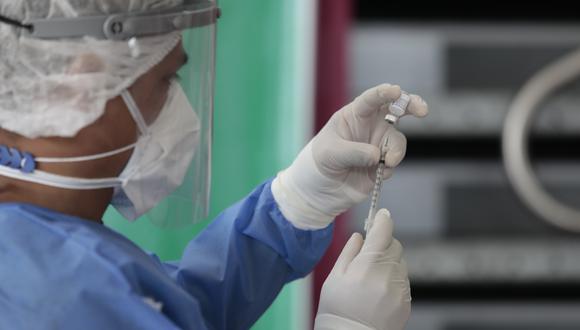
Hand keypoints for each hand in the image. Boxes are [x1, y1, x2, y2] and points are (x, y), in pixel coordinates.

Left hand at [272, 84, 427, 228]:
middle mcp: (371, 124)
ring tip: (386, 164)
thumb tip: (377, 155)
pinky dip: (388, 168)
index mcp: (355, 114)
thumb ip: (354, 152)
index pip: (371, 99)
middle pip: (397, 109)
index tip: (395, 91)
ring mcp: (380, 143)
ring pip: (398, 141)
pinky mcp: (384, 162)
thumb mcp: (331, 153)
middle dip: (412, 105)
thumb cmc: (321, 160)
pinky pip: (394, 162)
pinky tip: (375, 174)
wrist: (322, 187)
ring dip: (395, 152)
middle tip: (422, 110)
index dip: (384, 93)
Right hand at [315, 209, 410, 329]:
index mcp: (367, 266)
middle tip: (370, 253)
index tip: (382, 215)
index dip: (383, 219)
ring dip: (389, 262)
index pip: (383, 232)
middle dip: (384, 244)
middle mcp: (387, 275)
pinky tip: (379, 291)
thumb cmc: (338, 308)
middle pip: (395, 245)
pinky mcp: (406, 301)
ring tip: (372, 278)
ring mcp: (399, 289)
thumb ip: (349, 252)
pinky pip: (403, 280)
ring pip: (400, 262)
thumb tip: (359, 236)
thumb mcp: (335, 277)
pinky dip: (393, 278)